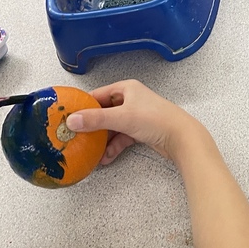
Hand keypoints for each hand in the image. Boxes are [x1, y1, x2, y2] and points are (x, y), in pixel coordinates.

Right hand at [65, 79, 207, 164]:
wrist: (182, 137)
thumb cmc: (155, 120)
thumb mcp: (123, 117)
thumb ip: (96, 119)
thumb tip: (71, 120)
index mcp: (126, 88)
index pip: (97, 95)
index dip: (82, 106)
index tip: (67, 118)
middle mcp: (130, 99)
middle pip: (104, 112)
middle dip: (91, 127)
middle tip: (75, 138)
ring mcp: (136, 115)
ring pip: (112, 127)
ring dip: (102, 140)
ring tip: (89, 152)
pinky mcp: (141, 130)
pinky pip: (121, 137)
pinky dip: (113, 147)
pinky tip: (106, 159)